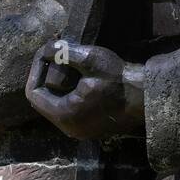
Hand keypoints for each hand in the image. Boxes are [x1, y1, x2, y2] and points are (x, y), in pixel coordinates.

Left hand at [25, 40, 143, 139]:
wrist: (146, 97)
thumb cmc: (119, 79)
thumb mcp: (90, 60)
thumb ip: (64, 53)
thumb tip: (46, 49)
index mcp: (64, 115)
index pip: (33, 94)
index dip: (36, 71)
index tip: (45, 54)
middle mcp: (68, 128)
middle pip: (44, 101)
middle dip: (46, 77)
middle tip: (54, 57)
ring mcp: (80, 130)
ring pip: (56, 106)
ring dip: (58, 85)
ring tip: (65, 65)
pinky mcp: (90, 128)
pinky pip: (69, 110)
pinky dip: (68, 94)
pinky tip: (78, 78)